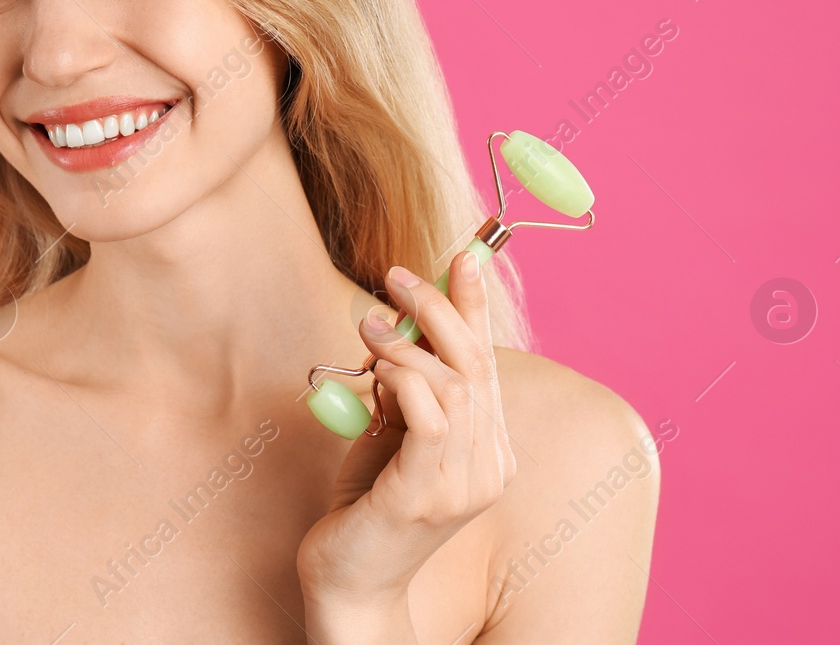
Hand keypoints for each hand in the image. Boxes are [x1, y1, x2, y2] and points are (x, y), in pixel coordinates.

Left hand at [297, 251, 516, 603]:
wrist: (349, 583)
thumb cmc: (366, 507)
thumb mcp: (390, 434)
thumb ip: (404, 388)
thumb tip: (396, 324)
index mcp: (490, 450)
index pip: (488, 364)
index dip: (476, 308)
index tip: (464, 257)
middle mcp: (489, 466)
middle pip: (476, 364)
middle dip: (439, 307)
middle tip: (396, 275)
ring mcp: (462, 484)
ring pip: (451, 384)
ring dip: (406, 342)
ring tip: (368, 330)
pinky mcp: (425, 496)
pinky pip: (428, 418)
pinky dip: (403, 381)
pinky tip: (376, 373)